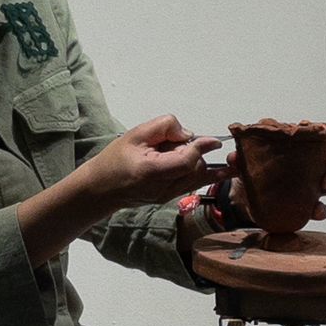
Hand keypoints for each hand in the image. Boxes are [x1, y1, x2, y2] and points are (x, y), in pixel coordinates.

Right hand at [80, 115, 226, 209]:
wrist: (102, 189)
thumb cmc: (115, 160)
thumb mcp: (136, 135)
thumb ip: (163, 128)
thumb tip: (188, 134)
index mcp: (152, 171)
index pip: (186, 161)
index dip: (201, 149)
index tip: (215, 141)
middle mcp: (163, 188)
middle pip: (196, 170)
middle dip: (198, 154)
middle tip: (180, 143)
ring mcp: (168, 196)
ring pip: (198, 180)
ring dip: (207, 166)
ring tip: (223, 160)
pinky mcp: (170, 198)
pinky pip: (192, 184)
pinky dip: (203, 174)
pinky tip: (224, 170)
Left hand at [227, 137, 325, 221]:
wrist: (246, 196)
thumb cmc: (257, 169)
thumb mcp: (250, 158)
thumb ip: (243, 155)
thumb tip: (234, 156)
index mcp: (307, 151)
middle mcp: (317, 168)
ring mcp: (315, 188)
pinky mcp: (308, 207)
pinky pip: (321, 210)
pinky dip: (321, 210)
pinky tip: (316, 209)